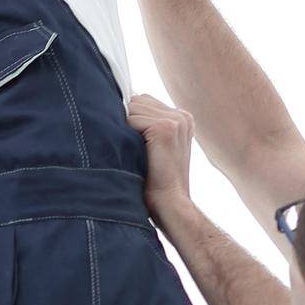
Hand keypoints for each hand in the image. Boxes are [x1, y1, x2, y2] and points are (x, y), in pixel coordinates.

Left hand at [127, 92, 194, 219]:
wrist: (169, 204)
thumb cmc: (157, 180)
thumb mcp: (158, 147)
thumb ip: (149, 124)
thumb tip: (120, 104)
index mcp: (183, 118)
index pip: (144, 101)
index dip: (132, 118)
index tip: (130, 140)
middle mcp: (182, 116)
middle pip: (137, 101)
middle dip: (127, 120)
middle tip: (128, 147)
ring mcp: (175, 121)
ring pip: (132, 108)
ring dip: (124, 127)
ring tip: (130, 151)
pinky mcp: (164, 128)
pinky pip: (131, 118)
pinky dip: (124, 134)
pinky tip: (131, 152)